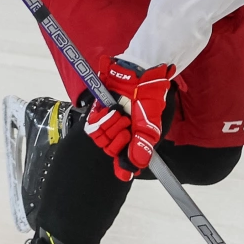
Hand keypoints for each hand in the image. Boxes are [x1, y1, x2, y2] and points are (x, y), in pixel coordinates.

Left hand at [85, 58, 173, 180]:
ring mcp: (107, 123)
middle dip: (119, 139)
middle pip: (110, 150)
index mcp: (132, 139)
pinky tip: (111, 111)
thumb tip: (133, 169)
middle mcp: (118, 133)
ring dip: (112, 127)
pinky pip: (93, 125)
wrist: (138, 74)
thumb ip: (142, 147)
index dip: (121, 164)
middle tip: (128, 126)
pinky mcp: (97, 112)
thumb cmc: (149, 98)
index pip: (122, 161)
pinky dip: (103, 119)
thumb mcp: (150, 126)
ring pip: (101, 139)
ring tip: (121, 116)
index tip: (123, 166)